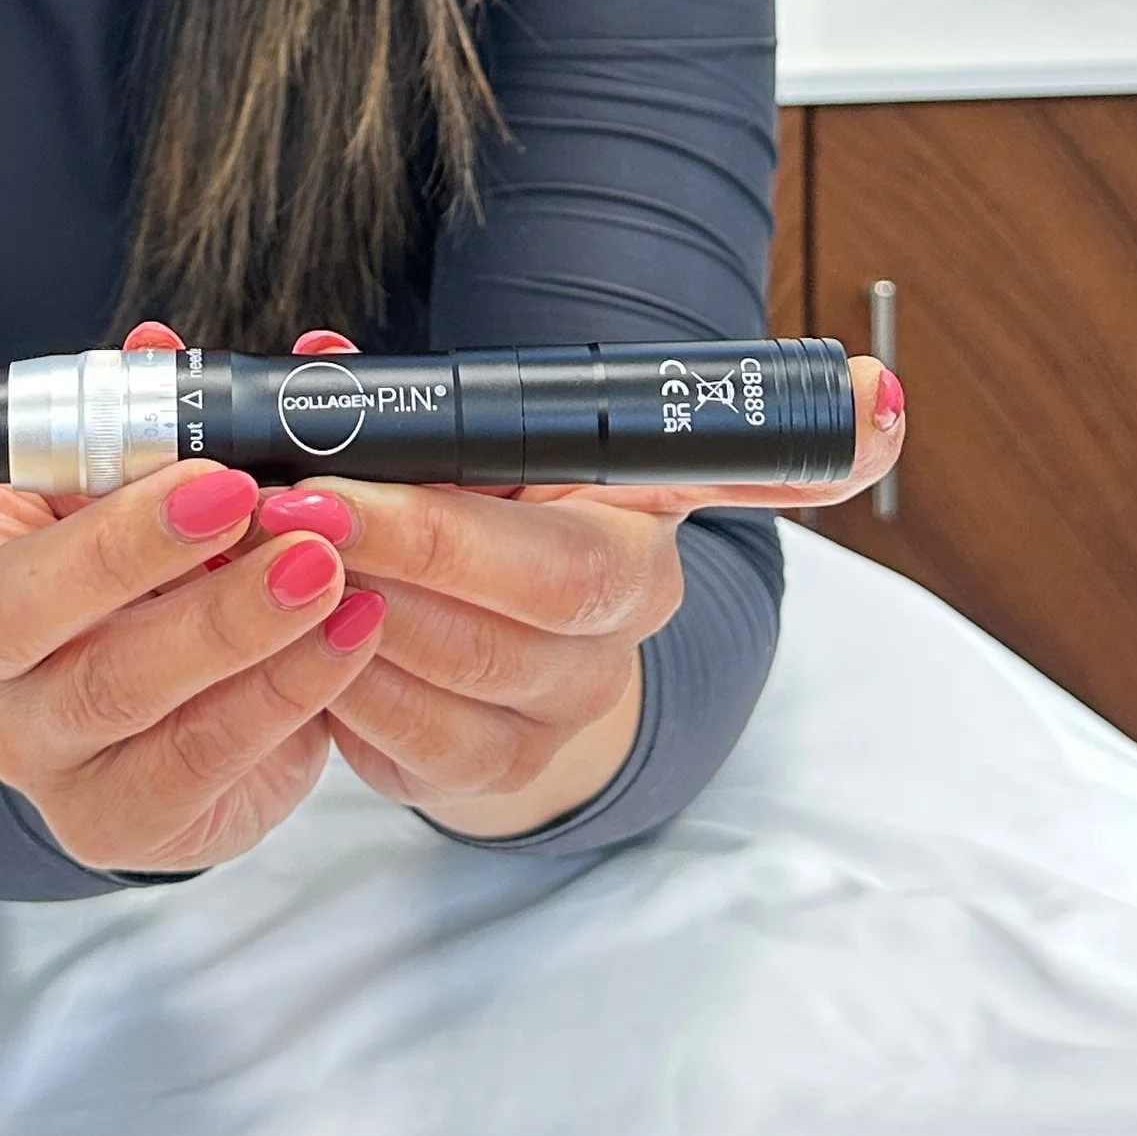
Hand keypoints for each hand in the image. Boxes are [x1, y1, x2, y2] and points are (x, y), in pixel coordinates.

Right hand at [0, 327, 389, 874]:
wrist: (186, 745)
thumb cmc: (155, 589)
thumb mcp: (141, 500)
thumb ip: (142, 421)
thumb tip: (160, 346)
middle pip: (22, 605)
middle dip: (131, 542)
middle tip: (234, 487)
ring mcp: (35, 753)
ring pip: (123, 688)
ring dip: (235, 619)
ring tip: (324, 560)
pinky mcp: (115, 825)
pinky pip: (198, 760)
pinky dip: (285, 692)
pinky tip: (351, 631)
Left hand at [262, 334, 906, 838]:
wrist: (488, 684)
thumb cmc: (473, 533)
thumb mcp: (468, 457)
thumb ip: (404, 404)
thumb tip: (320, 357)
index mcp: (639, 511)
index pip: (721, 465)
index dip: (797, 447)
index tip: (868, 404)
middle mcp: (632, 610)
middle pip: (544, 578)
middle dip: (414, 534)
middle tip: (304, 498)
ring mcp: (576, 705)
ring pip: (465, 663)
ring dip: (354, 610)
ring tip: (268, 558)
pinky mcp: (504, 778)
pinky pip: (410, 741)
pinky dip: (339, 686)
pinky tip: (290, 644)